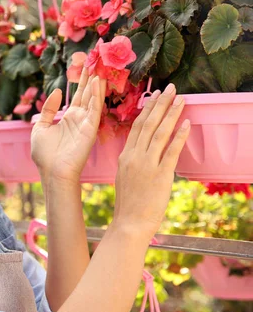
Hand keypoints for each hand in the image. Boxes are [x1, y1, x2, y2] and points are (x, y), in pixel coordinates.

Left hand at [31, 68, 106, 184]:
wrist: (51, 171)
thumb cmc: (44, 154)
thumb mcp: (40, 127)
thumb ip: (49, 109)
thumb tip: (56, 92)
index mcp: (69, 117)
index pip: (78, 94)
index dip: (82, 79)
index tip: (87, 63)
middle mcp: (80, 118)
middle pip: (88, 92)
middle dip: (93, 76)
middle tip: (98, 58)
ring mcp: (86, 123)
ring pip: (93, 98)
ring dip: (98, 82)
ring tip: (101, 66)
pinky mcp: (90, 129)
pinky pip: (94, 109)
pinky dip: (96, 95)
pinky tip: (98, 82)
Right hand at [113, 83, 190, 236]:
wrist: (129, 222)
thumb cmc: (128, 204)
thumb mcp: (124, 177)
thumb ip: (133, 162)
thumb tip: (143, 153)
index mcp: (125, 156)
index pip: (137, 127)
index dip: (147, 110)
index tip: (155, 96)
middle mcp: (134, 156)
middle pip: (148, 124)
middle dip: (161, 104)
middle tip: (170, 88)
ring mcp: (147, 164)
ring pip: (160, 133)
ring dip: (171, 114)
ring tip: (181, 99)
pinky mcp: (160, 175)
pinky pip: (171, 151)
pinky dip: (179, 136)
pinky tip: (186, 124)